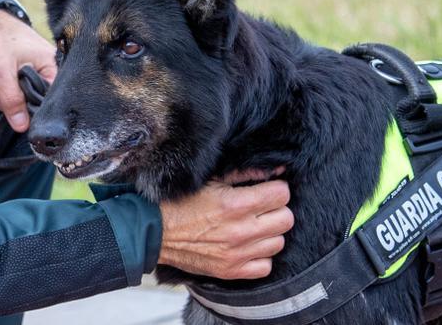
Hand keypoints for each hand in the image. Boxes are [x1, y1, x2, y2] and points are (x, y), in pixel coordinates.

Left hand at [0, 9, 56, 131]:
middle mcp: (51, 66)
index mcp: (52, 64)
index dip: (37, 111)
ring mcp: (41, 67)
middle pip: (43, 98)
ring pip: (32, 95)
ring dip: (14, 100)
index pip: (53, 98)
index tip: (20, 118)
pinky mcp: (30, 69)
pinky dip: (12, 93)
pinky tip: (0, 93)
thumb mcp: (1, 73)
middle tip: (2, 105)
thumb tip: (23, 126)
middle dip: (22, 106)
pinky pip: (26, 88)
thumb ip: (12, 100)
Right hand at [157, 176, 292, 279]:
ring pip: (278, 242)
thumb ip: (245, 173)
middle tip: (262, 206)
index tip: (266, 189)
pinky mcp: (231, 271)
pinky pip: (265, 266)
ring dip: (269, 232)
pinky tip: (249, 245)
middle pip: (286, 219)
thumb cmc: (181, 202)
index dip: (276, 188)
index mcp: (235, 204)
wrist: (155, 231)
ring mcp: (237, 254)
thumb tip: (276, 169)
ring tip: (254, 225)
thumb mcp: (211, 180)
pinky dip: (260, 256)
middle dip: (277, 209)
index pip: (282, 194)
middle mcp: (240, 231)